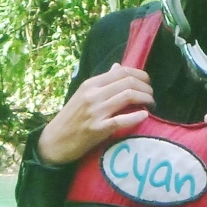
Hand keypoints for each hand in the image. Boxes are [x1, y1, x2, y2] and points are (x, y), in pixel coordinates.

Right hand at [36, 62, 153, 165]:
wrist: (55, 140)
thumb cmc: (71, 118)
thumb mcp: (83, 95)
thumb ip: (102, 82)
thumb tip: (117, 66)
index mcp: (90, 84)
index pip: (121, 71)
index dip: (140, 75)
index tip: (148, 83)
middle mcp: (93, 95)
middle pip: (128, 82)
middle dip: (146, 88)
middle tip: (152, 96)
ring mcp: (96, 111)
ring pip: (128, 96)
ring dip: (145, 99)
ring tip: (151, 104)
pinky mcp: (98, 129)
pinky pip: (121, 120)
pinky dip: (136, 116)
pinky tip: (144, 115)